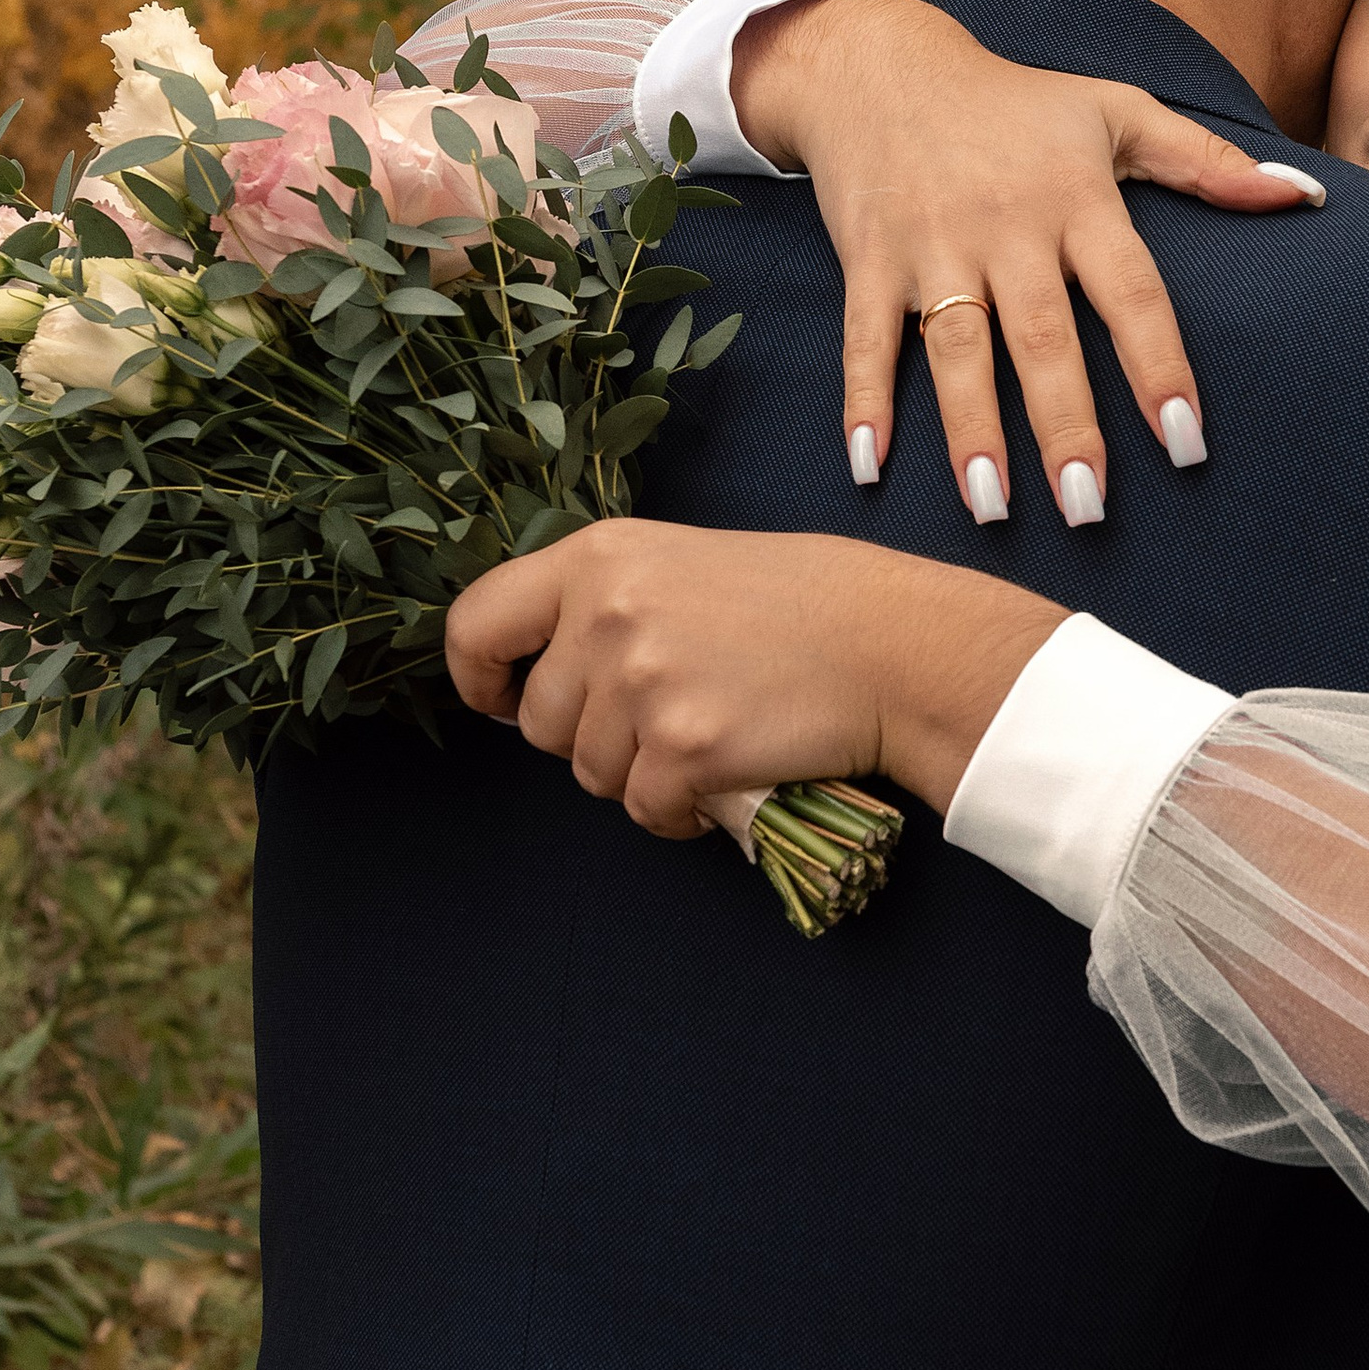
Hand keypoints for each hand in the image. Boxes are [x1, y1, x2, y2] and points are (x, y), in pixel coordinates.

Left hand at [444, 520, 1067, 831]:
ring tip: (704, 741)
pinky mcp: (684, 748)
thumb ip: (605, 604)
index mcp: (598, 557)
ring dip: (638, 775)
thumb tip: (542, 675)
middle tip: (658, 722)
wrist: (892, 642)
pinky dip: (677, 812)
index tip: (505, 703)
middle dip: (588, 739)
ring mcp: (643, 682)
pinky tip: (720, 781)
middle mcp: (607, 613)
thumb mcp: (682, 564)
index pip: (476, 625)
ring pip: (590, 774)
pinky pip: (644, 811)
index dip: (480, 678)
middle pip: (540, 721)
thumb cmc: (801, 602)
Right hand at [731, 0, 1323, 527]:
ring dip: (971, 431)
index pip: (1130, 293)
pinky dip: (863, 402)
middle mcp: (1006, 227)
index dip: (1158, 366)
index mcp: (1076, 197)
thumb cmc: (1017, 103)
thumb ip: (1208, 162)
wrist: (882, 68)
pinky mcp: (869, 259)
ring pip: (957, 350)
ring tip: (992, 507)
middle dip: (1065, 426)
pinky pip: (865, 339)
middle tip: (1089, 509)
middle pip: (1042, 339)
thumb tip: (1305, 198)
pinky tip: (870, 468)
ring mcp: (932, 246)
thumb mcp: (1116, 110)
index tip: (1185, 440)